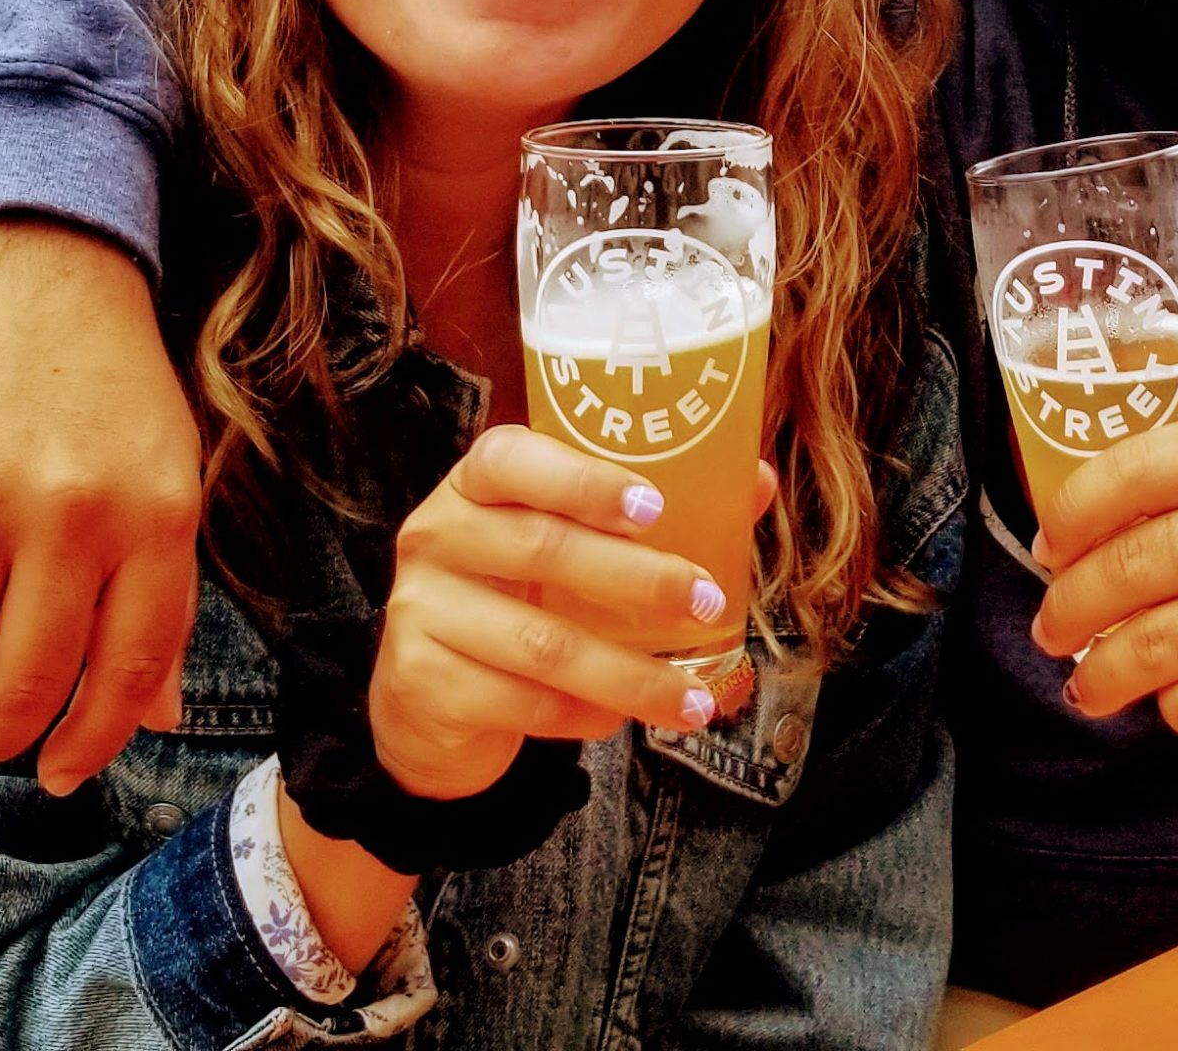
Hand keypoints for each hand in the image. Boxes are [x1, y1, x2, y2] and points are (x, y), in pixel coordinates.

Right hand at [0, 219, 202, 794]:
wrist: (37, 263)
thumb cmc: (110, 386)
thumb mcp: (168, 477)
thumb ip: (159, 596)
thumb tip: (156, 718)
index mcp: (156, 517)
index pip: (129, 672)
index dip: (92, 742)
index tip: (62, 773)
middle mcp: (70, 513)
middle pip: (26, 682)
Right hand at [365, 424, 774, 801]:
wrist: (425, 701)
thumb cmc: (517, 599)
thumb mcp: (565, 546)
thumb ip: (647, 516)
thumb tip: (755, 481)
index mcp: (474, 487)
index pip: (509, 458)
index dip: (583, 479)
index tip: (655, 507)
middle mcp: (437, 536)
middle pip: (542, 549)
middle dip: (638, 579)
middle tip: (706, 602)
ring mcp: (422, 610)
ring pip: (543, 644)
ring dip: (631, 675)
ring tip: (693, 698)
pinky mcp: (422, 682)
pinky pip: (523, 702)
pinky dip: (584, 714)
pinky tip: (618, 719)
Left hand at [1028, 414, 1177, 769]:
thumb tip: (1070, 539)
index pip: (1135, 469)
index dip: (1071, 517)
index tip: (1048, 551)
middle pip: (1132, 564)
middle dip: (1069, 607)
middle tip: (1052, 629)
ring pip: (1154, 643)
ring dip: (1101, 673)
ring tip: (1088, 685)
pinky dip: (1175, 710)